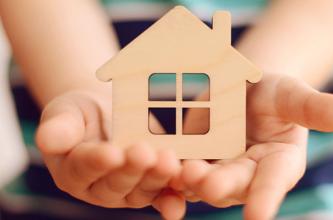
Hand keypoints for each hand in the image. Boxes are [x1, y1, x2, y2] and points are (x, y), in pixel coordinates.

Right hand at [36, 90, 184, 219]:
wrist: (108, 114)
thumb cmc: (83, 114)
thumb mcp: (66, 113)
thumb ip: (59, 127)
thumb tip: (46, 139)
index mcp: (74, 171)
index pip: (83, 168)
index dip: (96, 162)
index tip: (110, 152)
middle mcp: (101, 187)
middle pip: (116, 183)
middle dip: (131, 169)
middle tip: (144, 154)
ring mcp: (129, 190)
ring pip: (143, 190)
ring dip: (156, 178)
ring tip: (168, 161)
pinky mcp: (152, 186)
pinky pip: (163, 195)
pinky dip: (173, 196)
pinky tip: (184, 191)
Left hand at [178, 74, 332, 218]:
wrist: (240, 88)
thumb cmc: (272, 94)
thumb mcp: (290, 95)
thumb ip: (313, 108)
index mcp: (276, 164)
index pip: (273, 183)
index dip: (267, 198)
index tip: (259, 216)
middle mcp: (245, 173)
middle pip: (232, 184)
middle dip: (220, 185)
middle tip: (206, 182)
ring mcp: (215, 166)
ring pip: (201, 179)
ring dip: (189, 180)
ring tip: (179, 171)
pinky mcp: (191, 157)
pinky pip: (177, 167)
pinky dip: (168, 169)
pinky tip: (156, 163)